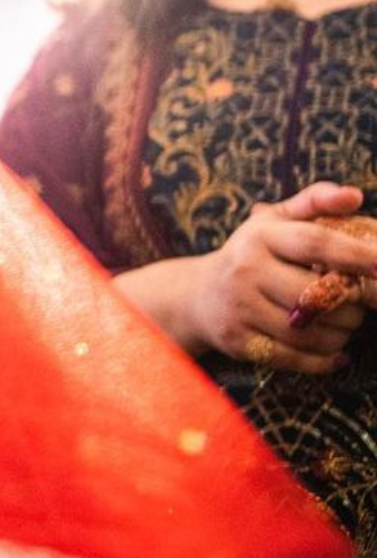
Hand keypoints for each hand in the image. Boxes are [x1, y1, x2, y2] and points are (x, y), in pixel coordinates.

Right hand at [182, 182, 372, 373]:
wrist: (197, 296)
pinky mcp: (237, 341)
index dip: (354, 254)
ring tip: (345, 326)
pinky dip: (323, 360)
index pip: (315, 243)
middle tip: (360, 305)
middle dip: (351, 305)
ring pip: (307, 331)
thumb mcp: (275, 221)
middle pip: (315, 294)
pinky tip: (335, 354)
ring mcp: (238, 309)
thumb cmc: (252, 254)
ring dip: (340, 334)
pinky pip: (292, 358)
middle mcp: (245, 271)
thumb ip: (315, 202)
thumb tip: (354, 197)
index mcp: (260, 236)